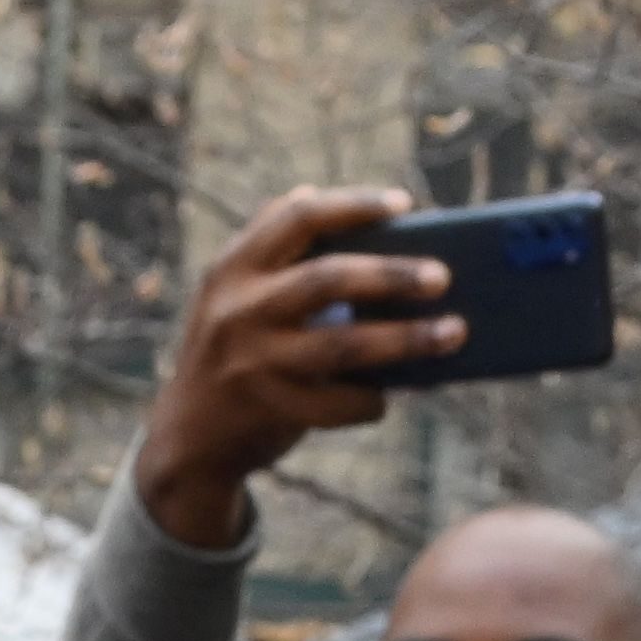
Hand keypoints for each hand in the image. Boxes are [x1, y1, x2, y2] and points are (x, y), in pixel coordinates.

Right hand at [127, 189, 456, 553]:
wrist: (187, 437)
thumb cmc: (234, 350)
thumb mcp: (235, 293)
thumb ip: (278, 250)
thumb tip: (363, 212)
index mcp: (235, 267)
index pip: (296, 217)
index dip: (353, 205)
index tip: (404, 203)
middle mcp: (239, 309)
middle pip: (327, 278)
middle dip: (391, 275)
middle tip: (442, 277)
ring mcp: (254, 362)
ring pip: (343, 346)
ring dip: (405, 339)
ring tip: (453, 333)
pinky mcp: (270, 409)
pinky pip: (337, 403)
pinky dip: (371, 400)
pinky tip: (390, 396)